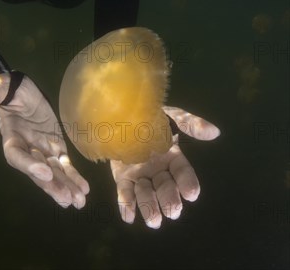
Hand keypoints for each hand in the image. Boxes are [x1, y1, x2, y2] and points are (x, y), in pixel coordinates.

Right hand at [0, 74, 88, 208]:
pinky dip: (73, 177)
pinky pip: (64, 165)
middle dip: (51, 185)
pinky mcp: (54, 147)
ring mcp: (40, 150)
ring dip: (65, 187)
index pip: (17, 156)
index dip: (30, 165)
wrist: (21, 90)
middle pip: (37, 171)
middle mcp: (25, 149)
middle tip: (65, 198)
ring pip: (53, 172)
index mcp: (11, 137)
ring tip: (79, 202)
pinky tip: (84, 190)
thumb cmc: (10, 87)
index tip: (45, 173)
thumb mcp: (2, 86)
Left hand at [110, 106, 219, 227]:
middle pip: (166, 188)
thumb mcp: (172, 117)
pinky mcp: (123, 178)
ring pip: (147, 194)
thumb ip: (191, 125)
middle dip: (170, 200)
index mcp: (172, 157)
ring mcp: (140, 175)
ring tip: (154, 221)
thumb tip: (215, 132)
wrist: (122, 116)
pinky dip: (126, 205)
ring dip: (150, 208)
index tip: (192, 194)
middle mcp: (158, 170)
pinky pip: (125, 193)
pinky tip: (128, 216)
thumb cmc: (152, 117)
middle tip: (173, 211)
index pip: (183, 173)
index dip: (188, 183)